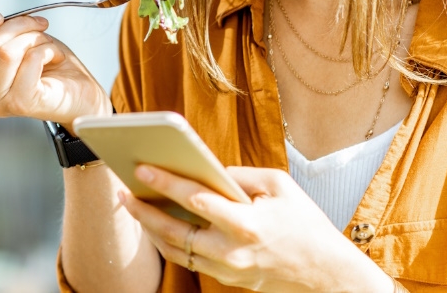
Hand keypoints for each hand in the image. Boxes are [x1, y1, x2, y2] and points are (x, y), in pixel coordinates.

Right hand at [0, 10, 110, 126]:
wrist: (81, 94)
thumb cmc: (49, 67)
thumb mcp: (16, 39)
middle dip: (16, 25)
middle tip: (38, 24)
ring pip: (7, 50)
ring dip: (34, 37)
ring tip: (48, 45)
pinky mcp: (20, 103)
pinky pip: (29, 60)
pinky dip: (46, 49)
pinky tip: (54, 58)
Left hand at [119, 164, 391, 291]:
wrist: (324, 273)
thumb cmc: (305, 222)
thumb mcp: (278, 186)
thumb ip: (239, 175)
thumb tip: (206, 169)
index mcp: (246, 223)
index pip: (195, 199)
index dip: (165, 182)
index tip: (141, 167)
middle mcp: (231, 251)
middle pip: (174, 231)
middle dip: (144, 210)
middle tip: (122, 190)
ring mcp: (226, 270)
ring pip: (176, 250)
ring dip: (150, 228)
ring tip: (132, 205)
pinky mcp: (226, 279)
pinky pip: (188, 260)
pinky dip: (169, 242)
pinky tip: (157, 225)